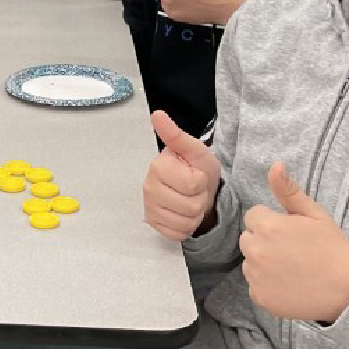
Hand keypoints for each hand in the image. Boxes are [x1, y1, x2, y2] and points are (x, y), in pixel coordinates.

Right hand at [143, 110, 222, 241]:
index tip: (195, 174)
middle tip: (194, 189)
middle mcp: (148, 187)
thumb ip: (177, 135)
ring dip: (194, 214)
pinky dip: (186, 227)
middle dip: (199, 199)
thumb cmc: (198, 168)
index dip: (200, 181)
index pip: (192, 184)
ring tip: (190, 200)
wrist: (198, 191)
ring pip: (185, 222)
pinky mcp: (153, 225)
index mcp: (157, 166)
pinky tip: (183, 213)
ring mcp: (149, 208)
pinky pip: (178, 234)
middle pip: (190, 206)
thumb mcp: (195, 150)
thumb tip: (157, 114)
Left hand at [239, 163, 348, 320]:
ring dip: (264, 263)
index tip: (290, 232)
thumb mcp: (314, 214)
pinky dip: (267, 286)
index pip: (254, 217)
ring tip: (292, 268)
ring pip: (250, 263)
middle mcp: (256, 251)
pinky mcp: (260, 297)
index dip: (273, 222)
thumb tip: (274, 166)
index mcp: (267, 226)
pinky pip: (255, 286)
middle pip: (249, 239)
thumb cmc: (332, 248)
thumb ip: (289, 190)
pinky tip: (289, 284)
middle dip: (264, 241)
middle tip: (292, 250)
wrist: (347, 289)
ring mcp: (256, 276)